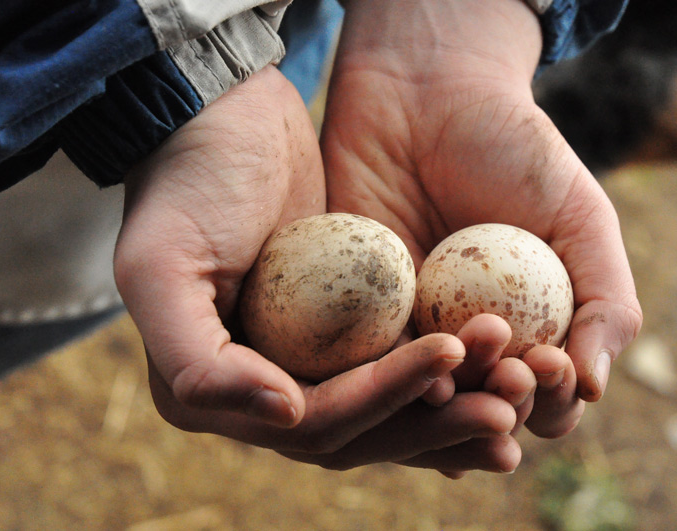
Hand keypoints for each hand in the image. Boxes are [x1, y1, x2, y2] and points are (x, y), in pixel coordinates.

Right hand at [114, 66, 521, 472]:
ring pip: (392, 407)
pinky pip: (402, 362)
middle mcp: (264, 390)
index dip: (385, 405)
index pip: (316, 423)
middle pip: (364, 431)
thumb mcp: (160, 265)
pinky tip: (497, 370)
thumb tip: (285, 416)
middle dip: (435, 426)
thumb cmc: (189, 181)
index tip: (448, 357)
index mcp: (216, 393)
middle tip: (505, 411)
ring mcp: (307, 361)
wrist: (225, 117)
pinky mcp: (346, 330)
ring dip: (454, 409)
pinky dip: (448, 372)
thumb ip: (195, 361)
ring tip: (516, 399)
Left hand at [322, 0, 642, 436]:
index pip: (547, 395)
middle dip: (501, 406)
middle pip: (486, 408)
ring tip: (453, 388)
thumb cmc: (515, 151)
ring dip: (444, 406)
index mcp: (532, 330)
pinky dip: (384, 379)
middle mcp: (473, 341)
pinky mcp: (357, 314)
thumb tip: (593, 386)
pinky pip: (367, 361)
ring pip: (426, 398)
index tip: (548, 363)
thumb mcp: (580, 218)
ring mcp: (414, 332)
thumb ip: (606, 300)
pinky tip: (399, 377)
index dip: (552, 396)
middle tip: (507, 376)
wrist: (426, 92)